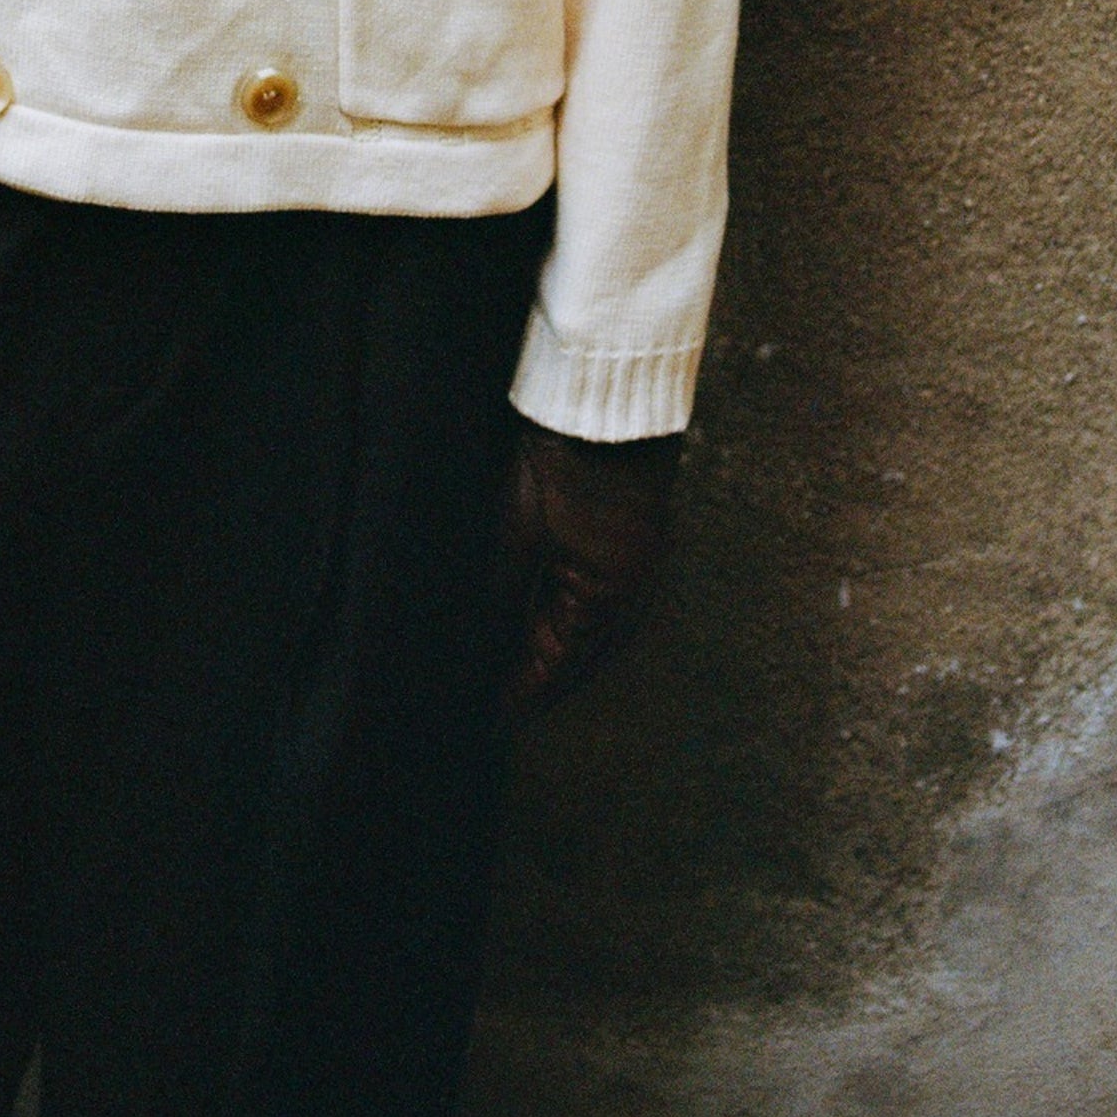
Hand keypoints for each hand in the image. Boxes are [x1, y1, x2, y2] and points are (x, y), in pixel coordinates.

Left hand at [499, 417, 681, 708]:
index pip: (558, 667)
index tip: (489, 718)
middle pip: (582, 659)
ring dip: (560, 655)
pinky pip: (606, 605)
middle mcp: (634, 595)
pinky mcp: (638, 545)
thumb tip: (474, 638)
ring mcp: (641, 570)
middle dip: (542, 682)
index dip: (522, 694)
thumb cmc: (563, 459)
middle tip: (500, 704)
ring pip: (596, 635)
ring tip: (520, 672)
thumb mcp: (517, 527)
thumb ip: (498, 589)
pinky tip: (551, 622)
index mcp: (607, 599)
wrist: (605, 399)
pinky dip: (576, 624)